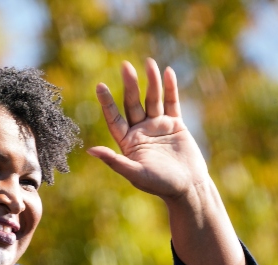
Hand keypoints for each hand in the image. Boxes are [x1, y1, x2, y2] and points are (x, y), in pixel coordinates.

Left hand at [88, 58, 207, 201]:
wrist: (187, 187)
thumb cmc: (160, 185)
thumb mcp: (135, 173)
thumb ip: (114, 161)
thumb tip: (90, 150)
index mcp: (128, 142)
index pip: (114, 118)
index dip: (107, 103)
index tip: (100, 85)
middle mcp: (140, 131)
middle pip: (132, 104)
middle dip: (130, 85)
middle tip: (126, 66)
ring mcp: (158, 126)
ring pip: (152, 99)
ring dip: (151, 82)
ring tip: (149, 63)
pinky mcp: (175, 125)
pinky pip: (171, 103)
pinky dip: (170, 88)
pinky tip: (167, 73)